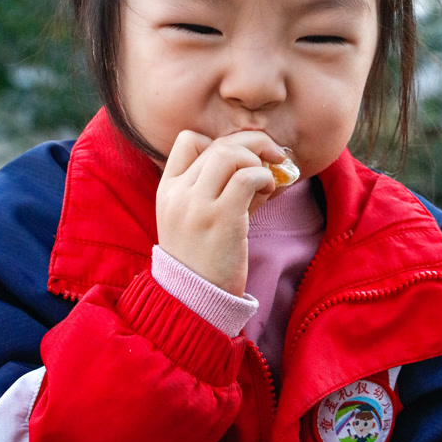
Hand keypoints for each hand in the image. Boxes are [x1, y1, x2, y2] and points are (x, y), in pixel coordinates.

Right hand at [155, 130, 286, 296]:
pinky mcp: (221, 218)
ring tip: (268, 179)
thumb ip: (222, 190)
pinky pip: (247, 177)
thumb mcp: (199, 220)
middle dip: (252, 143)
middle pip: (218, 145)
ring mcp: (197, 204)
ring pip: (230, 154)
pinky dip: (264, 176)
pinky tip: (269, 189)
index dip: (219, 142)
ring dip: (258, 159)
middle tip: (273, 155)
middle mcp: (179, 193)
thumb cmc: (203, 261)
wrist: (194, 301)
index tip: (238, 159)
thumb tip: (262, 166)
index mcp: (168, 190)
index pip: (188, 140)